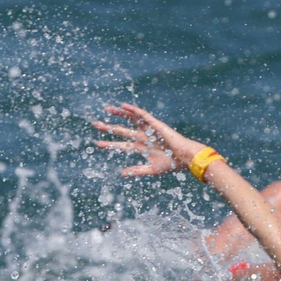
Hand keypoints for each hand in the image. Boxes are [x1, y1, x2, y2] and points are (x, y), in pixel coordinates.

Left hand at [92, 103, 207, 177]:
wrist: (186, 158)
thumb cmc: (172, 164)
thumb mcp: (152, 169)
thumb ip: (138, 170)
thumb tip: (122, 174)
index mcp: (142, 148)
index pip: (122, 145)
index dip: (109, 144)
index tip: (97, 144)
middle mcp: (142, 137)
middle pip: (122, 131)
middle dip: (108, 128)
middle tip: (95, 124)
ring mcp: (148, 130)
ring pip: (130, 120)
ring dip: (119, 114)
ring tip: (106, 109)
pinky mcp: (155, 124)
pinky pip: (142, 115)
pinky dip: (133, 110)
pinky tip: (123, 106)